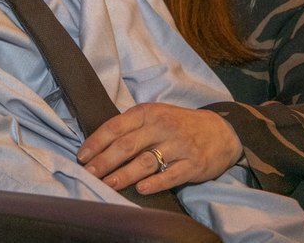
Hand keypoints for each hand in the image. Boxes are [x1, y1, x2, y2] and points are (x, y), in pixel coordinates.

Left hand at [76, 103, 242, 193]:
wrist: (221, 130)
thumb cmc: (180, 124)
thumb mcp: (156, 116)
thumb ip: (132, 127)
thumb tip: (100, 145)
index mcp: (149, 113)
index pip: (116, 126)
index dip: (97, 142)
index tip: (82, 156)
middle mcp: (161, 127)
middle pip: (127, 146)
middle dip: (104, 162)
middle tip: (88, 174)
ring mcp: (178, 145)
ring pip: (145, 162)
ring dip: (123, 175)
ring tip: (107, 184)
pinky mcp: (192, 164)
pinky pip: (170, 175)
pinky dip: (154, 183)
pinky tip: (140, 190)